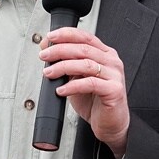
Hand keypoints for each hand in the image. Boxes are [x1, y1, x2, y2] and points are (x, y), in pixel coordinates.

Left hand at [39, 27, 129, 158]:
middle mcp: (111, 61)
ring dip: (63, 67)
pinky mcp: (114, 90)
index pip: (85, 37)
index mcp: (104, 53)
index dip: (66, 34)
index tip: (50, 37)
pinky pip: (90, 83)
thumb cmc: (94, 100)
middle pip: (83, 49)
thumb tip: (46, 45)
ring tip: (49, 73)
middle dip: (60, 50)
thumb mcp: (75, 76)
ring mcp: (115, 75)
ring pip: (86, 64)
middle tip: (44, 56)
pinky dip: (72, 86)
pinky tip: (61, 90)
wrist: (109, 123)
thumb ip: (65, 60)